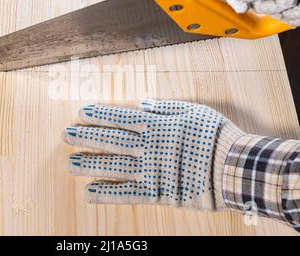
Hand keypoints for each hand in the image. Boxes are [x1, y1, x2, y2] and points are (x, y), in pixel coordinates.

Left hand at [62, 100, 243, 209]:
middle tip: (65, 135)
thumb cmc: (216, 136)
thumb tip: (142, 104)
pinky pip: (128, 194)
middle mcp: (148, 146)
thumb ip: (165, 108)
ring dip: (90, 165)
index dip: (98, 115)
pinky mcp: (157, 193)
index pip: (120, 118)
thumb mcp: (193, 111)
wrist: (234, 168)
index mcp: (156, 124)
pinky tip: (89, 193)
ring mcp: (150, 171)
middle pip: (111, 140)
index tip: (80, 113)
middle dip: (86, 137)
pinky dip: (108, 194)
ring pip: (113, 167)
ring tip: (70, 163)